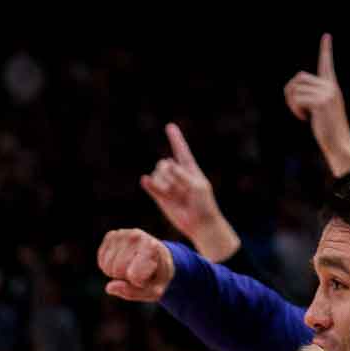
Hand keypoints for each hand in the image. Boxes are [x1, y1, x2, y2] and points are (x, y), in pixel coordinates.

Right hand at [97, 228, 173, 302]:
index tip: (149, 277)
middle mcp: (135, 236)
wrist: (159, 256)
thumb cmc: (156, 276)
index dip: (139, 283)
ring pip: (107, 266)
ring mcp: (122, 234)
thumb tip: (109, 287)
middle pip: (117, 270)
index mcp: (151, 247)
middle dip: (126, 277)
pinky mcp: (111, 236)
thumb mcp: (154, 291)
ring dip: (117, 273)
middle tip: (139, 271)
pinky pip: (101, 262)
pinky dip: (110, 266)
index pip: (134, 275)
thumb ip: (132, 293)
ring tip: (131, 266)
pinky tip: (122, 261)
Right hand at [140, 124, 235, 258]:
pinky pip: (151, 186)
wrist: (200, 224)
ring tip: (174, 196)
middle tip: (179, 188)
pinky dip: (149, 183)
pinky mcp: (160, 196)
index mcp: (190, 169)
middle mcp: (177, 174)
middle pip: (164, 163)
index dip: (175, 138)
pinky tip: (146, 181)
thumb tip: (167, 164)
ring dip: (164, 184)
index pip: (181, 150)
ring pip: (157, 175)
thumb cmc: (203, 204)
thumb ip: (182, 175)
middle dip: (167, 173)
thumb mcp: (197, 186)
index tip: (170, 126)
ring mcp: (168, 185)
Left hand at [283, 33, 349, 175]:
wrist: (339, 143)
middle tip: (296, 107)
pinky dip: (295, 109)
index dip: (326, 49)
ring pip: (295, 88)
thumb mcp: (319, 109)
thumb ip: (311, 95)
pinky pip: (297, 99)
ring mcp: (327, 93)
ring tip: (302, 114)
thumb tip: (294, 87)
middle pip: (298, 78)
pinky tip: (304, 118)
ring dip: (292, 103)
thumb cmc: (328, 128)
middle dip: (290, 92)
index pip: (327, 64)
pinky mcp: (321, 102)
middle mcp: (330, 86)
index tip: (327, 35)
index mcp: (332, 86)